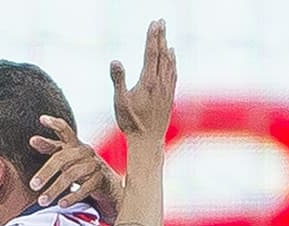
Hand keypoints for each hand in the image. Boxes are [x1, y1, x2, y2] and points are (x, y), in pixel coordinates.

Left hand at [29, 116, 124, 216]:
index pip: (65, 130)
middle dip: (46, 172)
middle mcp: (84, 152)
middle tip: (32, 186)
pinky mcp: (100, 179)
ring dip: (55, 189)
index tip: (42, 118)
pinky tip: (61, 204)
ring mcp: (93, 165)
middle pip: (62, 158)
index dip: (54, 124)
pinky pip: (85, 188)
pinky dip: (72, 196)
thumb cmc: (80, 169)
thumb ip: (51, 149)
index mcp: (73, 145)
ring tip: (42, 201)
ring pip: (71, 175)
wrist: (106, 185)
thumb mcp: (66, 158)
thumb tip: (33, 140)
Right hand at [111, 19, 176, 141]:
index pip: (151, 53)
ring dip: (166, 47)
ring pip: (169, 62)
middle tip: (161, 22)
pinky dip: (172, 61)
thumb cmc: (130, 123)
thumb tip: (115, 61)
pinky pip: (173, 72)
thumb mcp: (120, 102)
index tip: (154, 23)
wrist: (148, 140)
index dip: (152, 37)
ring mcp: (166, 89)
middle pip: (162, 54)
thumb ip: (118, 80)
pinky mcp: (169, 95)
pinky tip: (171, 56)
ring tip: (165, 36)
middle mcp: (160, 83)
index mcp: (147, 82)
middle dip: (161, 36)